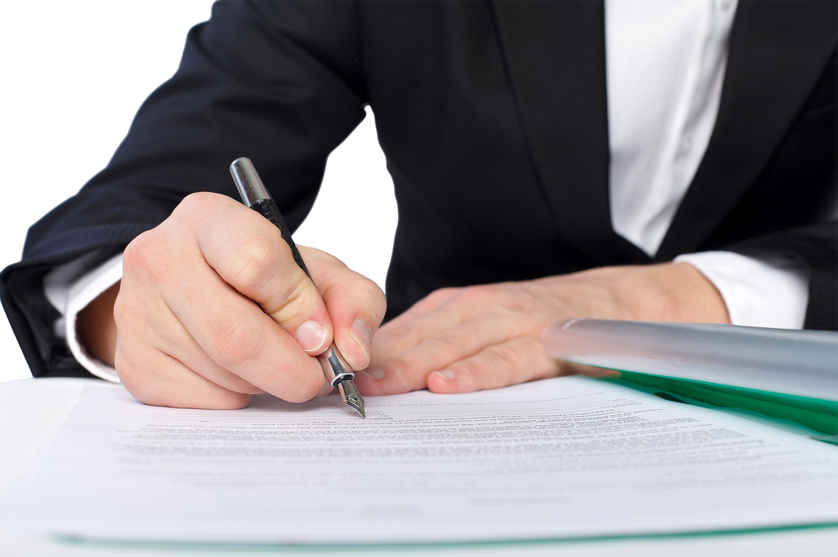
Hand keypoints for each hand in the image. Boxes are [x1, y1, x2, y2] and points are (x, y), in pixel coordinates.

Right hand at [79, 192, 385, 408]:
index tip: (322, 335)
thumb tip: (352, 352)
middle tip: (316, 375)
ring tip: (275, 362)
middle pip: (234, 335)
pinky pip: (201, 401)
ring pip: (221, 373)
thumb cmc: (269, 279)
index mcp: (207, 218)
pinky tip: (240, 373)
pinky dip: (237, 397)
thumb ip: (354, 300)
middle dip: (291, 368)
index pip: (256, 263)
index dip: (301, 309)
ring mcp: (136, 312)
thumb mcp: (320, 272)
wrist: (203, 289)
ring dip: (266, 383)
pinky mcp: (132, 363)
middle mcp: (158, 257)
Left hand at [356, 263, 728, 394]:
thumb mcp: (485, 329)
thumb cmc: (544, 322)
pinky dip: (479, 371)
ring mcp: (515, 319)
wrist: (625, 304)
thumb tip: (379, 377)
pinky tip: (449, 387)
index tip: (318, 373)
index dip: (357, 351)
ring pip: (454, 342)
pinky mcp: (551, 338)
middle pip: (416, 335)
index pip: (398, 330)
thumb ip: (439, 348)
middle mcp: (479, 308)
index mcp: (457, 309)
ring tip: (373, 385)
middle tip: (325, 381)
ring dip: (412, 362)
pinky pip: (510, 357)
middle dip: (371, 359)